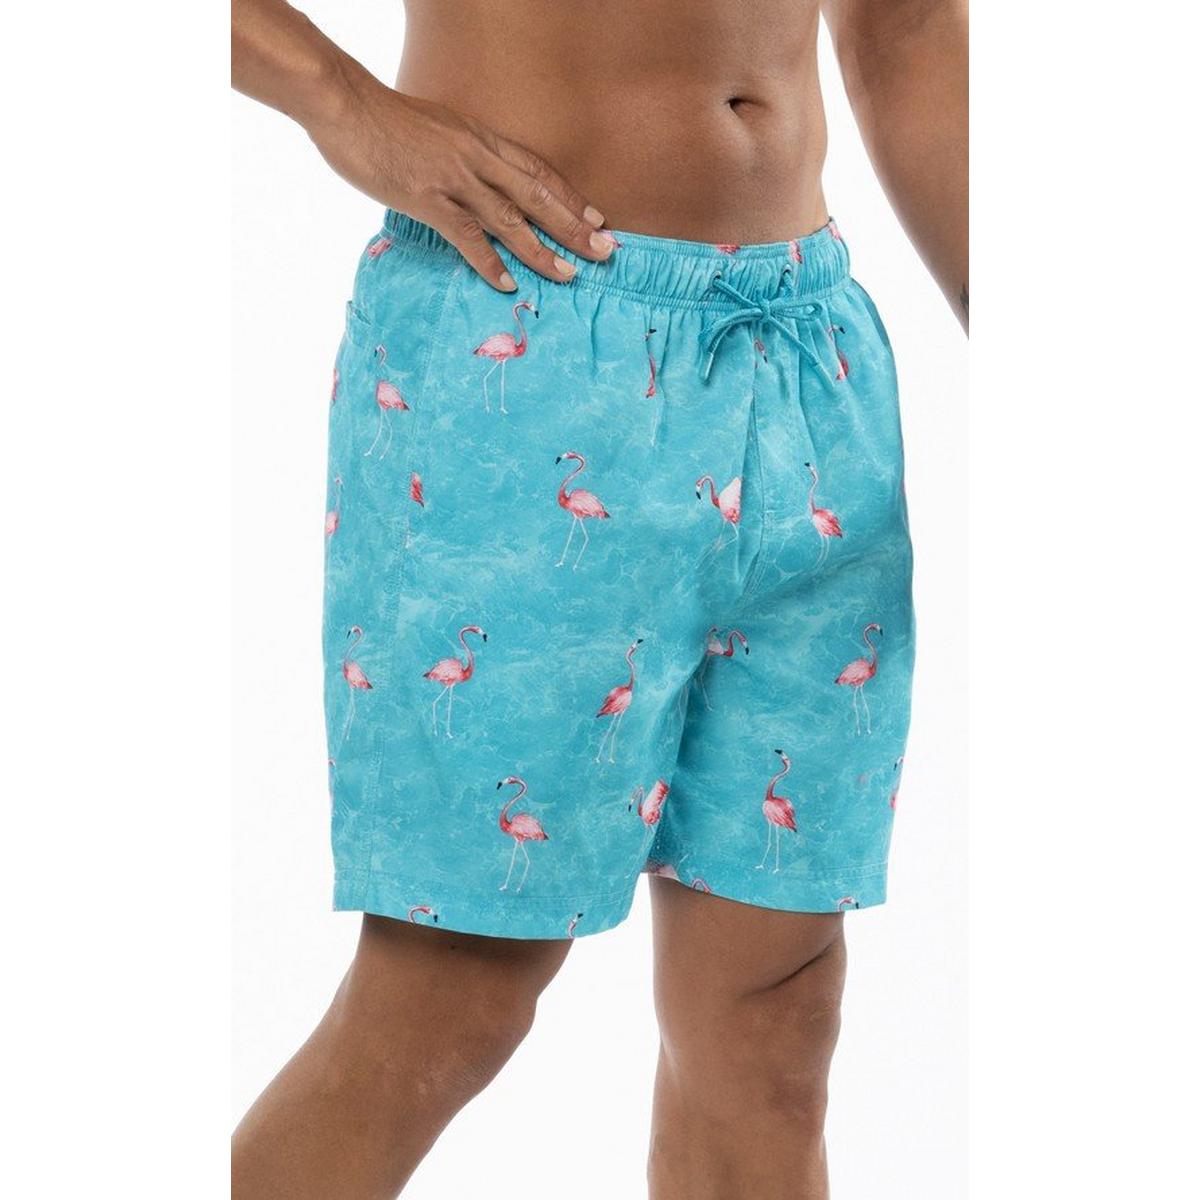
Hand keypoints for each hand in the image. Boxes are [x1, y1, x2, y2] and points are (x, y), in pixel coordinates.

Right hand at [308, 78, 611, 290]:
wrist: (345, 103)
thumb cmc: (385, 119)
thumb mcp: (438, 129)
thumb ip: (462, 155)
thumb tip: (474, 182)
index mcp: (481, 139)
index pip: (538, 170)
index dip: (570, 197)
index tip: (596, 219)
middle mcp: (477, 158)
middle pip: (538, 195)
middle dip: (574, 226)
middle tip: (604, 252)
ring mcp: (454, 179)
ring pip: (511, 219)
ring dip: (541, 250)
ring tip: (567, 275)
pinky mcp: (428, 198)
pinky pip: (467, 235)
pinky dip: (489, 261)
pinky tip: (507, 282)